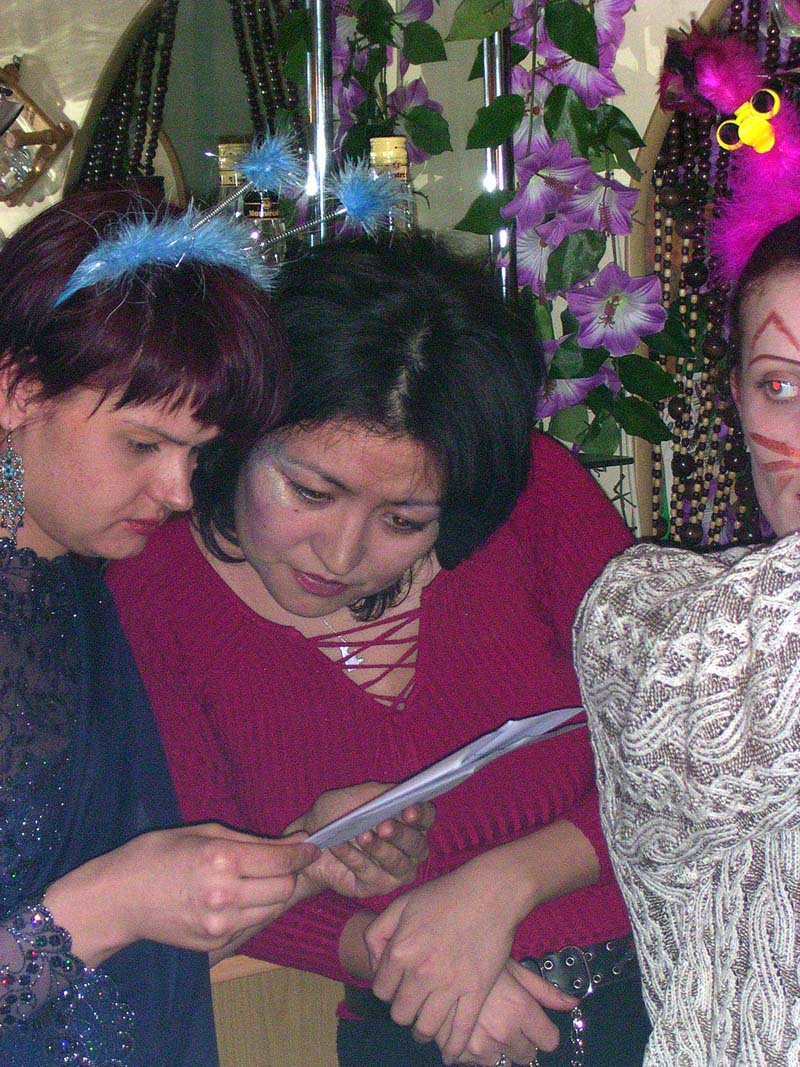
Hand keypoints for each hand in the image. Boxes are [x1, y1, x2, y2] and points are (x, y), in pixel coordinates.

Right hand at [45, 823, 317, 966]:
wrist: (118, 899)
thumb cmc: (157, 855)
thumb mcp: (203, 833)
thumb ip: (252, 840)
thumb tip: (295, 842)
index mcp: (222, 859)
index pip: (281, 860)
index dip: (302, 852)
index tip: (311, 846)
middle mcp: (225, 895)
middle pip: (284, 888)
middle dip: (289, 873)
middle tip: (283, 861)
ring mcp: (220, 925)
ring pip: (273, 909)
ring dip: (274, 893)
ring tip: (260, 878)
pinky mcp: (215, 943)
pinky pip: (252, 925)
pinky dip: (254, 910)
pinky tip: (239, 896)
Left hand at [286, 783, 434, 899]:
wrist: (311, 836)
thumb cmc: (338, 813)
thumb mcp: (355, 796)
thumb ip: (378, 795)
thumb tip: (398, 796)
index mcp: (409, 821)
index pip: (427, 817)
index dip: (421, 815)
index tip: (408, 810)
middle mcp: (408, 849)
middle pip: (417, 844)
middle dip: (401, 835)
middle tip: (383, 826)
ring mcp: (394, 871)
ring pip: (398, 864)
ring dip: (380, 849)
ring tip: (362, 836)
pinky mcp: (374, 886)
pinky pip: (369, 873)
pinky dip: (354, 858)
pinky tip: (339, 845)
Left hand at [365, 865, 515, 1057]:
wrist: (489, 893)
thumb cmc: (445, 894)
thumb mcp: (401, 904)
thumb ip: (378, 932)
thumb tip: (373, 963)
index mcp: (401, 952)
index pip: (380, 991)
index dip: (386, 990)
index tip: (396, 987)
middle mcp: (421, 973)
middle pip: (400, 1014)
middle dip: (403, 1011)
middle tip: (412, 1004)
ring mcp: (450, 985)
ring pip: (426, 1028)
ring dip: (422, 1031)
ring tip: (425, 1028)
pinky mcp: (476, 991)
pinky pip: (461, 1030)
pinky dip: (453, 1047)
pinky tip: (450, 1054)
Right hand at [449, 960, 574, 1064]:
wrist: (435, 957)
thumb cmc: (478, 956)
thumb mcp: (513, 967)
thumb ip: (544, 990)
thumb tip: (573, 1003)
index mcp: (520, 1009)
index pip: (549, 1041)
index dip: (543, 1031)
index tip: (535, 1023)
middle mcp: (503, 1032)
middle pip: (527, 1055)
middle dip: (521, 1041)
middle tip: (507, 1020)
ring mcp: (479, 1044)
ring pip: (501, 1061)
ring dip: (496, 1048)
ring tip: (486, 1023)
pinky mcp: (457, 1051)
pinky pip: (474, 1062)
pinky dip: (472, 1051)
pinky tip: (468, 1029)